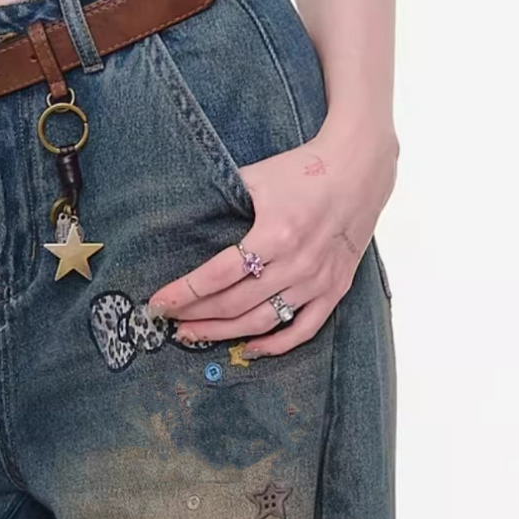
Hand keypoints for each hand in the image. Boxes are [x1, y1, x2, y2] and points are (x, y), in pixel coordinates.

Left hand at [143, 125, 395, 356]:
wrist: (359, 170)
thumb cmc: (305, 170)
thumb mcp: (257, 177)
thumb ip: (222, 199)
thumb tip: (182, 218)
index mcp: (275, 234)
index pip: (218, 275)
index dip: (184, 292)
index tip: (159, 302)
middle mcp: (297, 264)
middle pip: (235, 304)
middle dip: (196, 316)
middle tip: (171, 321)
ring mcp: (318, 281)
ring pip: (263, 322)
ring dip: (225, 334)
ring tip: (196, 335)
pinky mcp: (335, 289)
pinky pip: (304, 329)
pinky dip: (276, 345)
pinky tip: (249, 348)